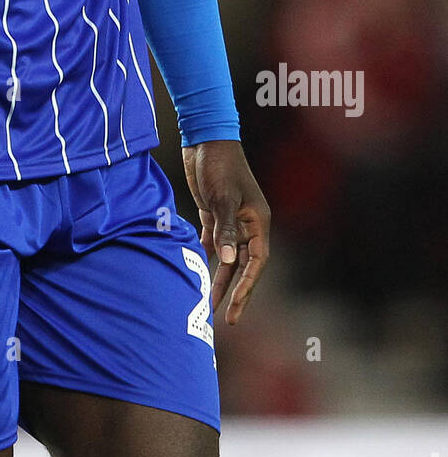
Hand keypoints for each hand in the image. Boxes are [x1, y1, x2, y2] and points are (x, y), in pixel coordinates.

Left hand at [181, 140, 269, 324]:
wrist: (204, 139)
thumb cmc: (219, 165)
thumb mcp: (223, 198)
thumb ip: (225, 229)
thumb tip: (228, 261)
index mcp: (258, 221)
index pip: (257, 262)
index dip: (247, 286)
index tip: (236, 306)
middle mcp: (247, 224)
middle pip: (243, 266)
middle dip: (234, 291)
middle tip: (226, 318)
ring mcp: (230, 220)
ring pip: (226, 258)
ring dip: (218, 279)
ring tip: (209, 304)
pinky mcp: (213, 215)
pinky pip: (212, 244)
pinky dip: (206, 260)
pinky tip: (198, 276)